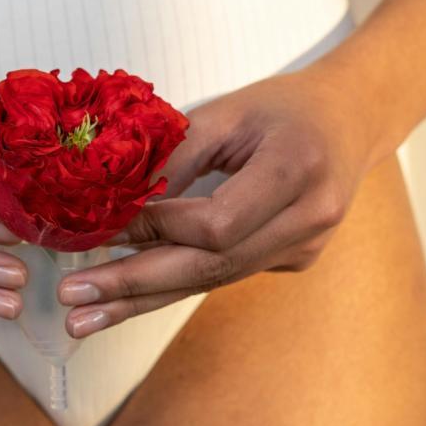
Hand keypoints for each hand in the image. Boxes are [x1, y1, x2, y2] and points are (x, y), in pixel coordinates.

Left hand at [57, 70, 373, 337]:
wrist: (351, 119)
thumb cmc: (284, 106)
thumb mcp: (226, 113)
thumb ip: (174, 158)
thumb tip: (115, 206)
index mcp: (297, 167)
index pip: (214, 224)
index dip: (154, 232)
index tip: (98, 233)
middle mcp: (309, 219)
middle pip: (210, 268)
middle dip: (135, 287)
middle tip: (75, 303)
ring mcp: (305, 247)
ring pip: (212, 282)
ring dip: (144, 301)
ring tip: (86, 319)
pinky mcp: (294, 260)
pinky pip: (223, 275)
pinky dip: (173, 283)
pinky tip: (128, 297)